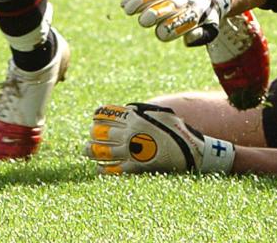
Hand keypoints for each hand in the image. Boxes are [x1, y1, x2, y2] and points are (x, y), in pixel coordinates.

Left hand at [87, 102, 234, 174]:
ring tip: (87, 151)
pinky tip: (99, 167)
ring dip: (92, 151)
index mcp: (136, 118)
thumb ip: (143, 110)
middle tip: (90, 136)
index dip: (98, 117)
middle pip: (102, 133)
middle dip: (93, 134)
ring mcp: (132, 151)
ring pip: (103, 151)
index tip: (94, 119)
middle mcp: (131, 133)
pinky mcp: (135, 168)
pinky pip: (112, 169)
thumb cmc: (176, 129)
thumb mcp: (160, 113)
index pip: (108, 115)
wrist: (189, 151)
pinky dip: (102, 168)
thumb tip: (127, 108)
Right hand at [121, 0, 230, 45]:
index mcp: (197, 12)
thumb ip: (202, 36)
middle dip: (157, 13)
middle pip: (169, 5)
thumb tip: (188, 38)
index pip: (183, 19)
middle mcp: (185, 0)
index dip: (173, 27)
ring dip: (142, 1)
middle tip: (144, 21)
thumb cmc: (208, 19)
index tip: (161, 34)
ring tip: (128, 9)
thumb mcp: (211, 29)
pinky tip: (124, 3)